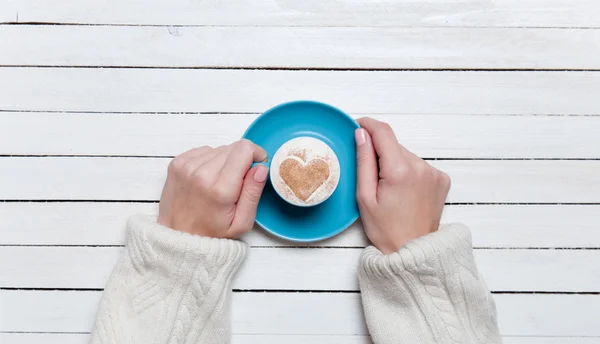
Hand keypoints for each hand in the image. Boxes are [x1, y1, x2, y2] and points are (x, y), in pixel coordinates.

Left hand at [157, 140, 268, 238]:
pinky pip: (203, 150)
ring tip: (219, 183)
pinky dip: (209, 161)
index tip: (256, 167)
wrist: (178, 239)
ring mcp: (186, 166)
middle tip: (237, 182)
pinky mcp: (177, 163)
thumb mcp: (242, 223)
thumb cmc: (211, 234)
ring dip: (224, 161)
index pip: (245, 149)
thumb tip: (261, 168)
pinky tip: (207, 178)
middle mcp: (202, 173)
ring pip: (218, 149)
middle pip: (233, 147)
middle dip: (241, 160)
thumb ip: (253, 193)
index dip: (256, 155)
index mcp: (221, 189)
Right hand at [354, 118, 450, 253]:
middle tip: (371, 177)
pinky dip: (408, 171)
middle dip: (380, 153)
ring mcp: (434, 173)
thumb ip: (364, 161)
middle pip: (394, 145)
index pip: (383, 132)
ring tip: (388, 190)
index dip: (368, 125)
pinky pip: (419, 165)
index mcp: (400, 170)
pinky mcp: (441, 179)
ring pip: (406, 155)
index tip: (358, 126)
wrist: (413, 251)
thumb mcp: (365, 196)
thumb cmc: (386, 229)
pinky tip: (403, 191)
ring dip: (395, 163)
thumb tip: (362, 134)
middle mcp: (421, 167)